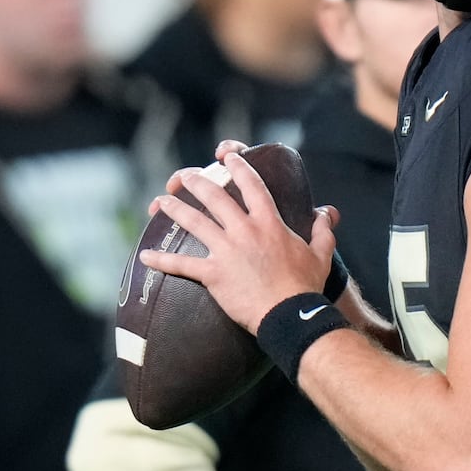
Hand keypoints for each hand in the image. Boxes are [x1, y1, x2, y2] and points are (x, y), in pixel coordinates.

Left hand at [140, 150, 337, 332]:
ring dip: (174, 209)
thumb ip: (323, 231)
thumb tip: (326, 214)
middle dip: (196, 181)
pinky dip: (161, 261)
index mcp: (269, 223)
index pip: (252, 186)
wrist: (290, 313)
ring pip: (194, 222)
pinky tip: (144, 256)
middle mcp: (245, 230)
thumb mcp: (321, 254)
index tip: (227, 157)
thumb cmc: (306, 285)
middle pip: (215, 197)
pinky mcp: (213, 274)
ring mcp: (227, 251)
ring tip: (159, 201)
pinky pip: (181, 265)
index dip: (239, 168)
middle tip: (183, 176)